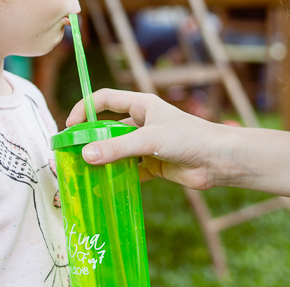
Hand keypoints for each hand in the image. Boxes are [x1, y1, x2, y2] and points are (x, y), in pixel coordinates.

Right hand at [66, 89, 230, 189]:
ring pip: (117, 151)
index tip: (70, 126)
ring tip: (83, 174)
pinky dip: (117, 179)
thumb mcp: (149, 139)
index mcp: (141, 105)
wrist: (218, 160)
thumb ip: (117, 148)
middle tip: (71, 154)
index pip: (105, 100)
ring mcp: (147, 144)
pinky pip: (129, 171)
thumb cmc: (188, 137)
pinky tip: (105, 189)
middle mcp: (142, 123)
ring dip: (103, 161)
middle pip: (108, 128)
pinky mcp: (153, 164)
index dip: (85, 108)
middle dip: (90, 140)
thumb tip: (86, 155)